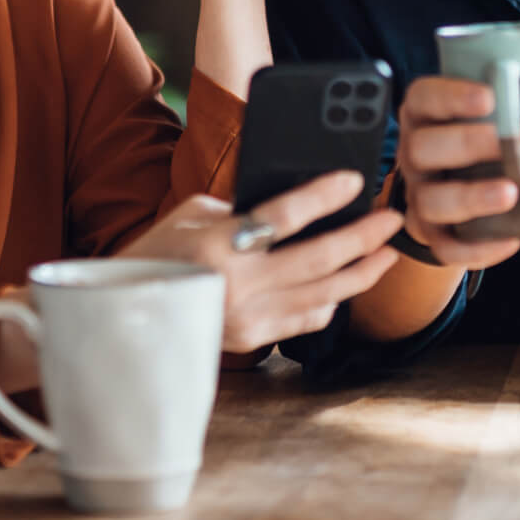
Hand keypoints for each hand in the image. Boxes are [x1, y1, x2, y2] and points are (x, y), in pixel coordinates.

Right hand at [122, 171, 402, 351]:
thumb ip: (241, 208)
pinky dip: (333, 300)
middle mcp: (237, 284)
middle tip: (392, 218)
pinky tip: (349, 283)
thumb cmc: (160, 250)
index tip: (354, 179)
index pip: (282, 215)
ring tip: (387, 252)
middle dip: (362, 237)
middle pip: (318, 258)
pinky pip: (307, 319)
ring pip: (324, 294)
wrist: (128, 315)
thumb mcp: (192, 215)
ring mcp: (248, 317)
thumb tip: (294, 206)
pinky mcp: (253, 339)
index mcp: (217, 244)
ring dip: (361, 272)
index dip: (322, 196)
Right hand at [395, 76, 519, 271]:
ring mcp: (419, 194)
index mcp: (424, 113)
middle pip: (421, 147)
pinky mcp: (432, 232)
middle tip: (508, 144)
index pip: (424, 97)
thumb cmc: (486, 133)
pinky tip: (512, 240)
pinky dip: (477, 249)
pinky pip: (445, 248)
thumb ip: (508, 92)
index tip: (491, 97)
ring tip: (511, 193)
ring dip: (470, 197)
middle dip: (465, 144)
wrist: (461, 182)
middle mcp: (414, 152)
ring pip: (430, 200)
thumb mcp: (488, 107)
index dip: (452, 96)